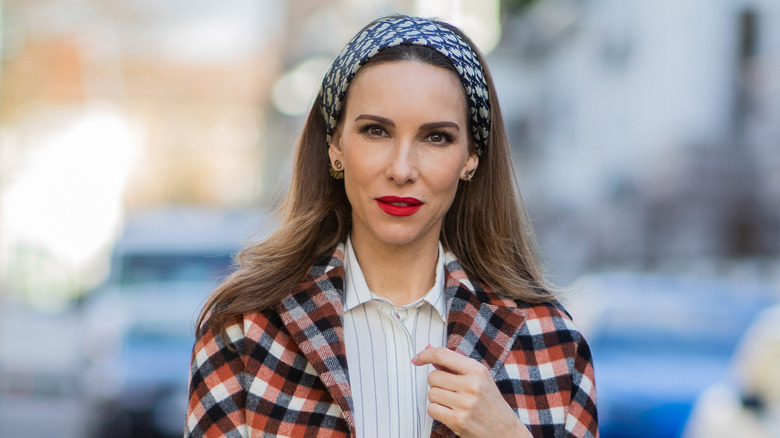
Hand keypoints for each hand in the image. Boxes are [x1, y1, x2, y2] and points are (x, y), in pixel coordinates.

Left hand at [412, 346, 531, 437]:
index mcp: (477, 370)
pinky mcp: (458, 420)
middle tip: (450, 391)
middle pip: (433, 377)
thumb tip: (429, 347)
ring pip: (431, 394)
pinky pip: (432, 409)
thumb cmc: (489, 402)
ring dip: (437, 399)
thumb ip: (453, 362)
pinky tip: (450, 412)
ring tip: (453, 403)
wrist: (505, 431)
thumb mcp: (478, 377)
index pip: (442, 355)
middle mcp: (472, 384)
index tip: (417, 359)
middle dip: (437, 384)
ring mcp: (465, 403)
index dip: (425, 355)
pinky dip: (437, 411)